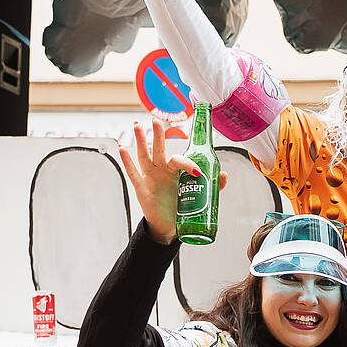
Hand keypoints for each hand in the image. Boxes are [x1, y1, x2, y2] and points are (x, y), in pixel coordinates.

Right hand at [118, 118, 224, 244]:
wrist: (169, 225)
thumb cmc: (182, 207)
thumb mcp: (200, 196)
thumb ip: (213, 186)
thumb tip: (225, 175)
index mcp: (176, 171)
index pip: (180, 160)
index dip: (189, 164)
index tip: (197, 172)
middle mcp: (162, 171)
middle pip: (159, 149)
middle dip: (158, 135)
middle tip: (156, 121)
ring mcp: (150, 178)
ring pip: (144, 156)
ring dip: (140, 141)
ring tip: (138, 126)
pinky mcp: (141, 188)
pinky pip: (132, 173)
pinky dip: (127, 161)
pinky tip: (122, 149)